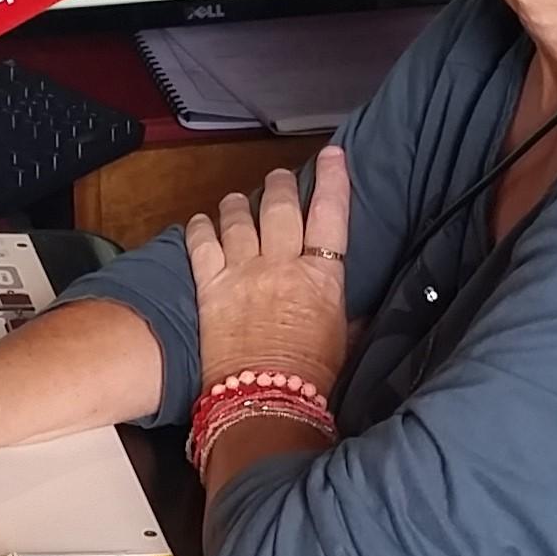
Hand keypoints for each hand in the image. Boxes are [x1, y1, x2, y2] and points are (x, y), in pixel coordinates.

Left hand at [186, 147, 351, 395]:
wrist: (264, 400)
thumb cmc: (311, 377)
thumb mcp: (343, 340)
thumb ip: (347, 313)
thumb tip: (355, 307)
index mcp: (321, 276)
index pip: (331, 213)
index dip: (333, 179)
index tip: (333, 155)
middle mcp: (281, 264)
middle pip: (280, 206)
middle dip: (281, 185)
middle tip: (280, 178)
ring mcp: (243, 272)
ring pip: (238, 217)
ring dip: (239, 203)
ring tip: (238, 199)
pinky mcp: (210, 287)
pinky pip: (202, 243)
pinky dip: (201, 227)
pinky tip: (201, 221)